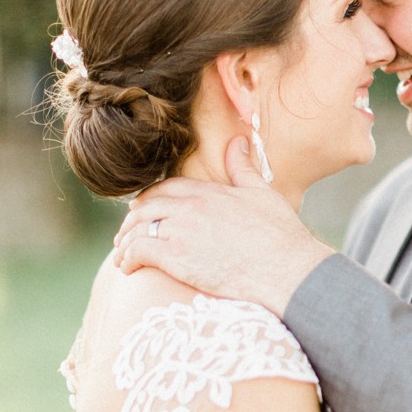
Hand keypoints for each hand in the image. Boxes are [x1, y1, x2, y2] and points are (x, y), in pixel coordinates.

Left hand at [112, 138, 332, 314]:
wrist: (288, 269)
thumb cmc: (282, 235)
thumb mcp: (263, 194)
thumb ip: (243, 168)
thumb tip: (237, 141)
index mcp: (210, 192)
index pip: (167, 188)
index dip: (151, 199)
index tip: (144, 210)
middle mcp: (191, 207)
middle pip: (146, 207)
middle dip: (133, 221)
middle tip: (128, 235)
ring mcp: (181, 231)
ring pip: (137, 229)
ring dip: (126, 242)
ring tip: (124, 256)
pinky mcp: (176, 257)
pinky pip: (138, 250)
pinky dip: (128, 259)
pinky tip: (128, 268)